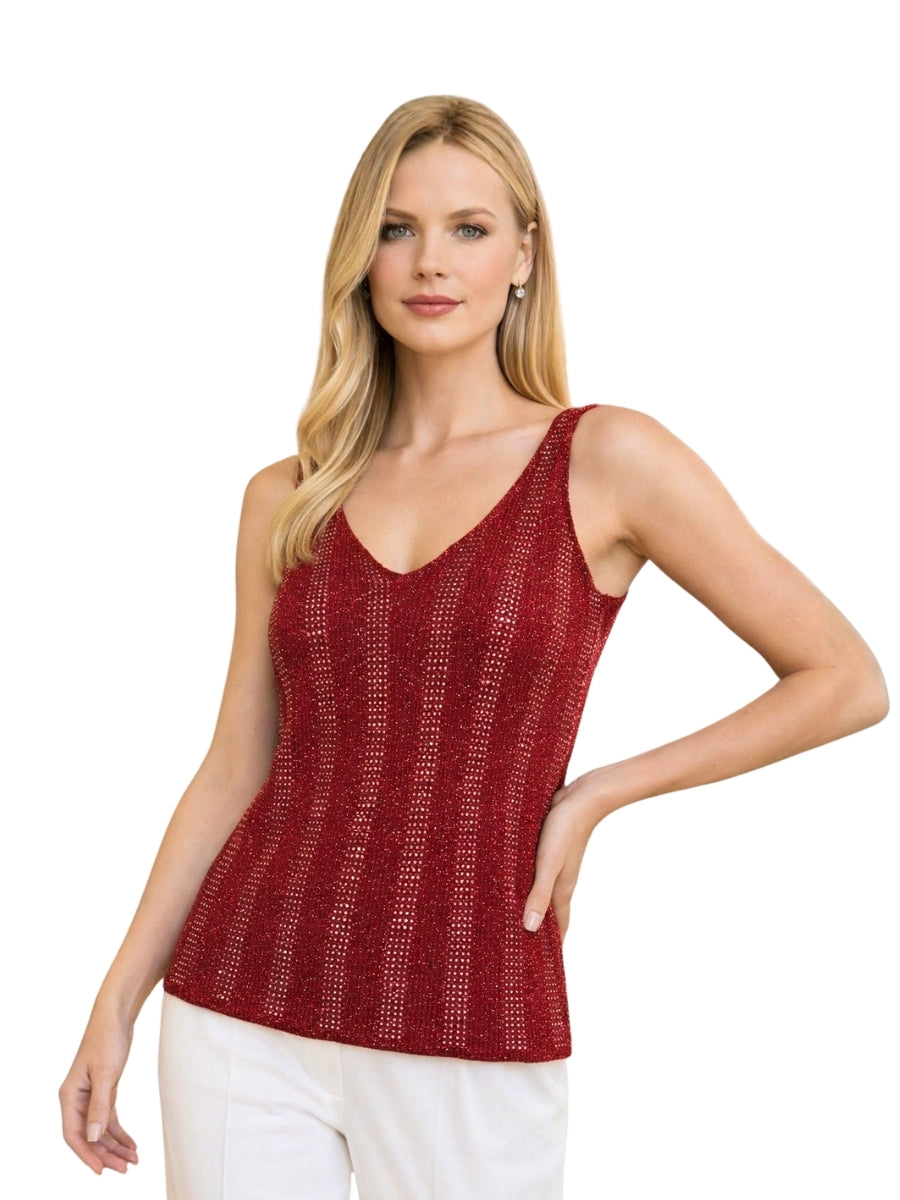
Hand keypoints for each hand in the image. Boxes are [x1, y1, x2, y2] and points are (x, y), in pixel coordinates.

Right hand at [59, 1009, 138, 1174]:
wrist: (116, 1015)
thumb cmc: (107, 1038)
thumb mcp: (106, 1073)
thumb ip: (100, 1106)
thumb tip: (93, 1138)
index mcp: (69, 1096)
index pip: (74, 1135)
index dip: (87, 1155)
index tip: (102, 1171)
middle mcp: (76, 1100)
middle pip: (88, 1137)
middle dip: (106, 1154)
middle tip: (126, 1168)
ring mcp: (90, 1096)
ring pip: (100, 1130)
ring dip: (115, 1146)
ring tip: (133, 1160)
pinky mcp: (104, 1091)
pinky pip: (109, 1119)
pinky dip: (119, 1132)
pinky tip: (132, 1144)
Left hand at [522, 777, 601, 944]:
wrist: (583, 797)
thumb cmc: (565, 830)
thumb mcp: (548, 863)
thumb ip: (539, 894)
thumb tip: (529, 929)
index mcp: (561, 892)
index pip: (556, 930)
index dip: (549, 951)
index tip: (538, 971)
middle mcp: (559, 883)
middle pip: (548, 916)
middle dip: (536, 934)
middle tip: (517, 951)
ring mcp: (554, 867)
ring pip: (541, 896)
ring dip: (530, 909)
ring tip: (510, 922)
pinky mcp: (548, 851)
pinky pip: (536, 876)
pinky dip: (527, 886)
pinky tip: (513, 883)